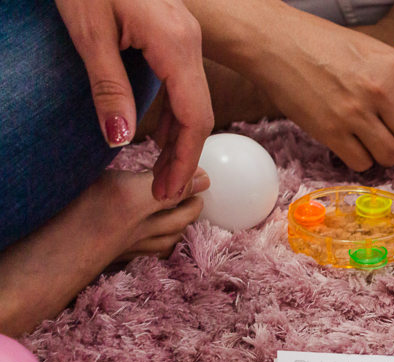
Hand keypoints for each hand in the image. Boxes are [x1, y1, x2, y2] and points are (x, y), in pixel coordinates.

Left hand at [55, 0, 213, 200]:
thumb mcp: (89, 32)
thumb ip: (108, 87)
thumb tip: (120, 138)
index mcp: (177, 44)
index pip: (194, 118)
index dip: (184, 160)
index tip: (168, 191)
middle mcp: (189, 41)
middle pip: (198, 113)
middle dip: (183, 157)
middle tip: (164, 191)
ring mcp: (184, 35)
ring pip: (191, 99)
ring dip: (178, 137)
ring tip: (159, 169)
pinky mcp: (172, 31)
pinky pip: (182, 81)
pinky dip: (172, 112)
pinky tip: (156, 131)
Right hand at [247, 9, 393, 170]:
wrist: (275, 43)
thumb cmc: (323, 44)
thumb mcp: (370, 50)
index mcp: (393, 65)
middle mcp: (378, 90)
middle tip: (392, 135)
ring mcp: (354, 114)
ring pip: (392, 157)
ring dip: (384, 154)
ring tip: (371, 140)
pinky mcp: (331, 133)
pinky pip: (363, 164)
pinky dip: (360, 160)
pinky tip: (351, 144)